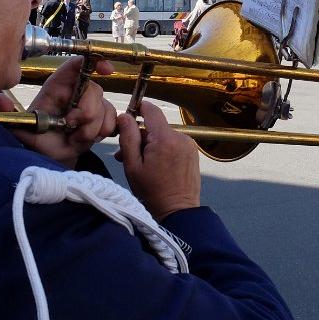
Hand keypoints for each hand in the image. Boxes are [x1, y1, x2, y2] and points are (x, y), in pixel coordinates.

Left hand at [0, 56, 117, 167]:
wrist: (51, 157)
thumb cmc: (37, 139)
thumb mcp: (20, 128)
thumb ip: (10, 115)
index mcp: (56, 87)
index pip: (76, 65)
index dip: (92, 62)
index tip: (105, 71)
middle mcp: (75, 91)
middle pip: (94, 89)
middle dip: (86, 112)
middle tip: (71, 127)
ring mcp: (91, 104)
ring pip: (104, 107)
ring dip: (91, 127)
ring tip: (75, 137)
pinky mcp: (102, 117)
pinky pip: (113, 118)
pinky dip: (103, 130)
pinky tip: (88, 138)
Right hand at [114, 101, 199, 220]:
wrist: (177, 211)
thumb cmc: (152, 191)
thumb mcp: (133, 165)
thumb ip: (128, 137)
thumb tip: (125, 116)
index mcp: (164, 139)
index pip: (151, 110)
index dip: (138, 109)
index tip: (129, 116)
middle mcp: (180, 137)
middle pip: (156, 125)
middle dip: (141, 136)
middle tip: (126, 154)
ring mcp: (189, 144)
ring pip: (164, 135)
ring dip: (151, 144)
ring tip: (142, 164)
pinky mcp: (193, 152)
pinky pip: (173, 143)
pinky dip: (163, 149)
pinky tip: (156, 166)